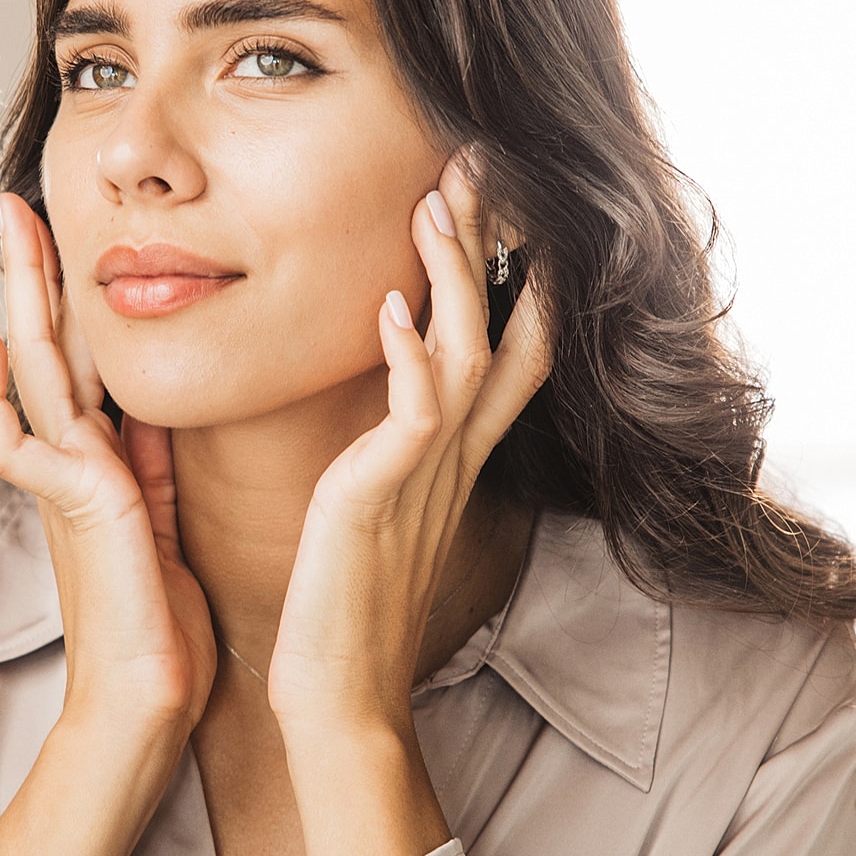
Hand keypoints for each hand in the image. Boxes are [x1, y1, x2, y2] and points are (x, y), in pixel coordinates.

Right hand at [0, 192, 216, 735]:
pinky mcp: (74, 508)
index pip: (85, 363)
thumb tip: (151, 409)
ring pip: (37, 372)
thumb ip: (150, 463)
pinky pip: (18, 444)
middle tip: (16, 203)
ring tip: (9, 229)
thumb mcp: (161, 521)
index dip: (74, 303)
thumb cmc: (159, 625)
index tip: (71, 246)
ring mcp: (67, 484)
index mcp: (104, 465)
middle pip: (52, 349)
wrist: (148, 702)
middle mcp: (76, 465)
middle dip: (34, 275)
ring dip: (20, 298)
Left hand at [267, 150, 550, 739]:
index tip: (491, 201)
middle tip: (476, 161)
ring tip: (436, 198)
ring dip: (454, 272)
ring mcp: (427, 475)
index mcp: (452, 456)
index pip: (509, 346)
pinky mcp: (385, 497)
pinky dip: (408, 352)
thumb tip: (387, 404)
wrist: (341, 694)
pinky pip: (417, 411)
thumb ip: (390, 451)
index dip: (513, 272)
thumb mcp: (379, 509)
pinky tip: (391, 300)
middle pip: (503, 326)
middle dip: (494, 243)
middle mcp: (455, 457)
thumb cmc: (349, 603)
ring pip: (466, 350)